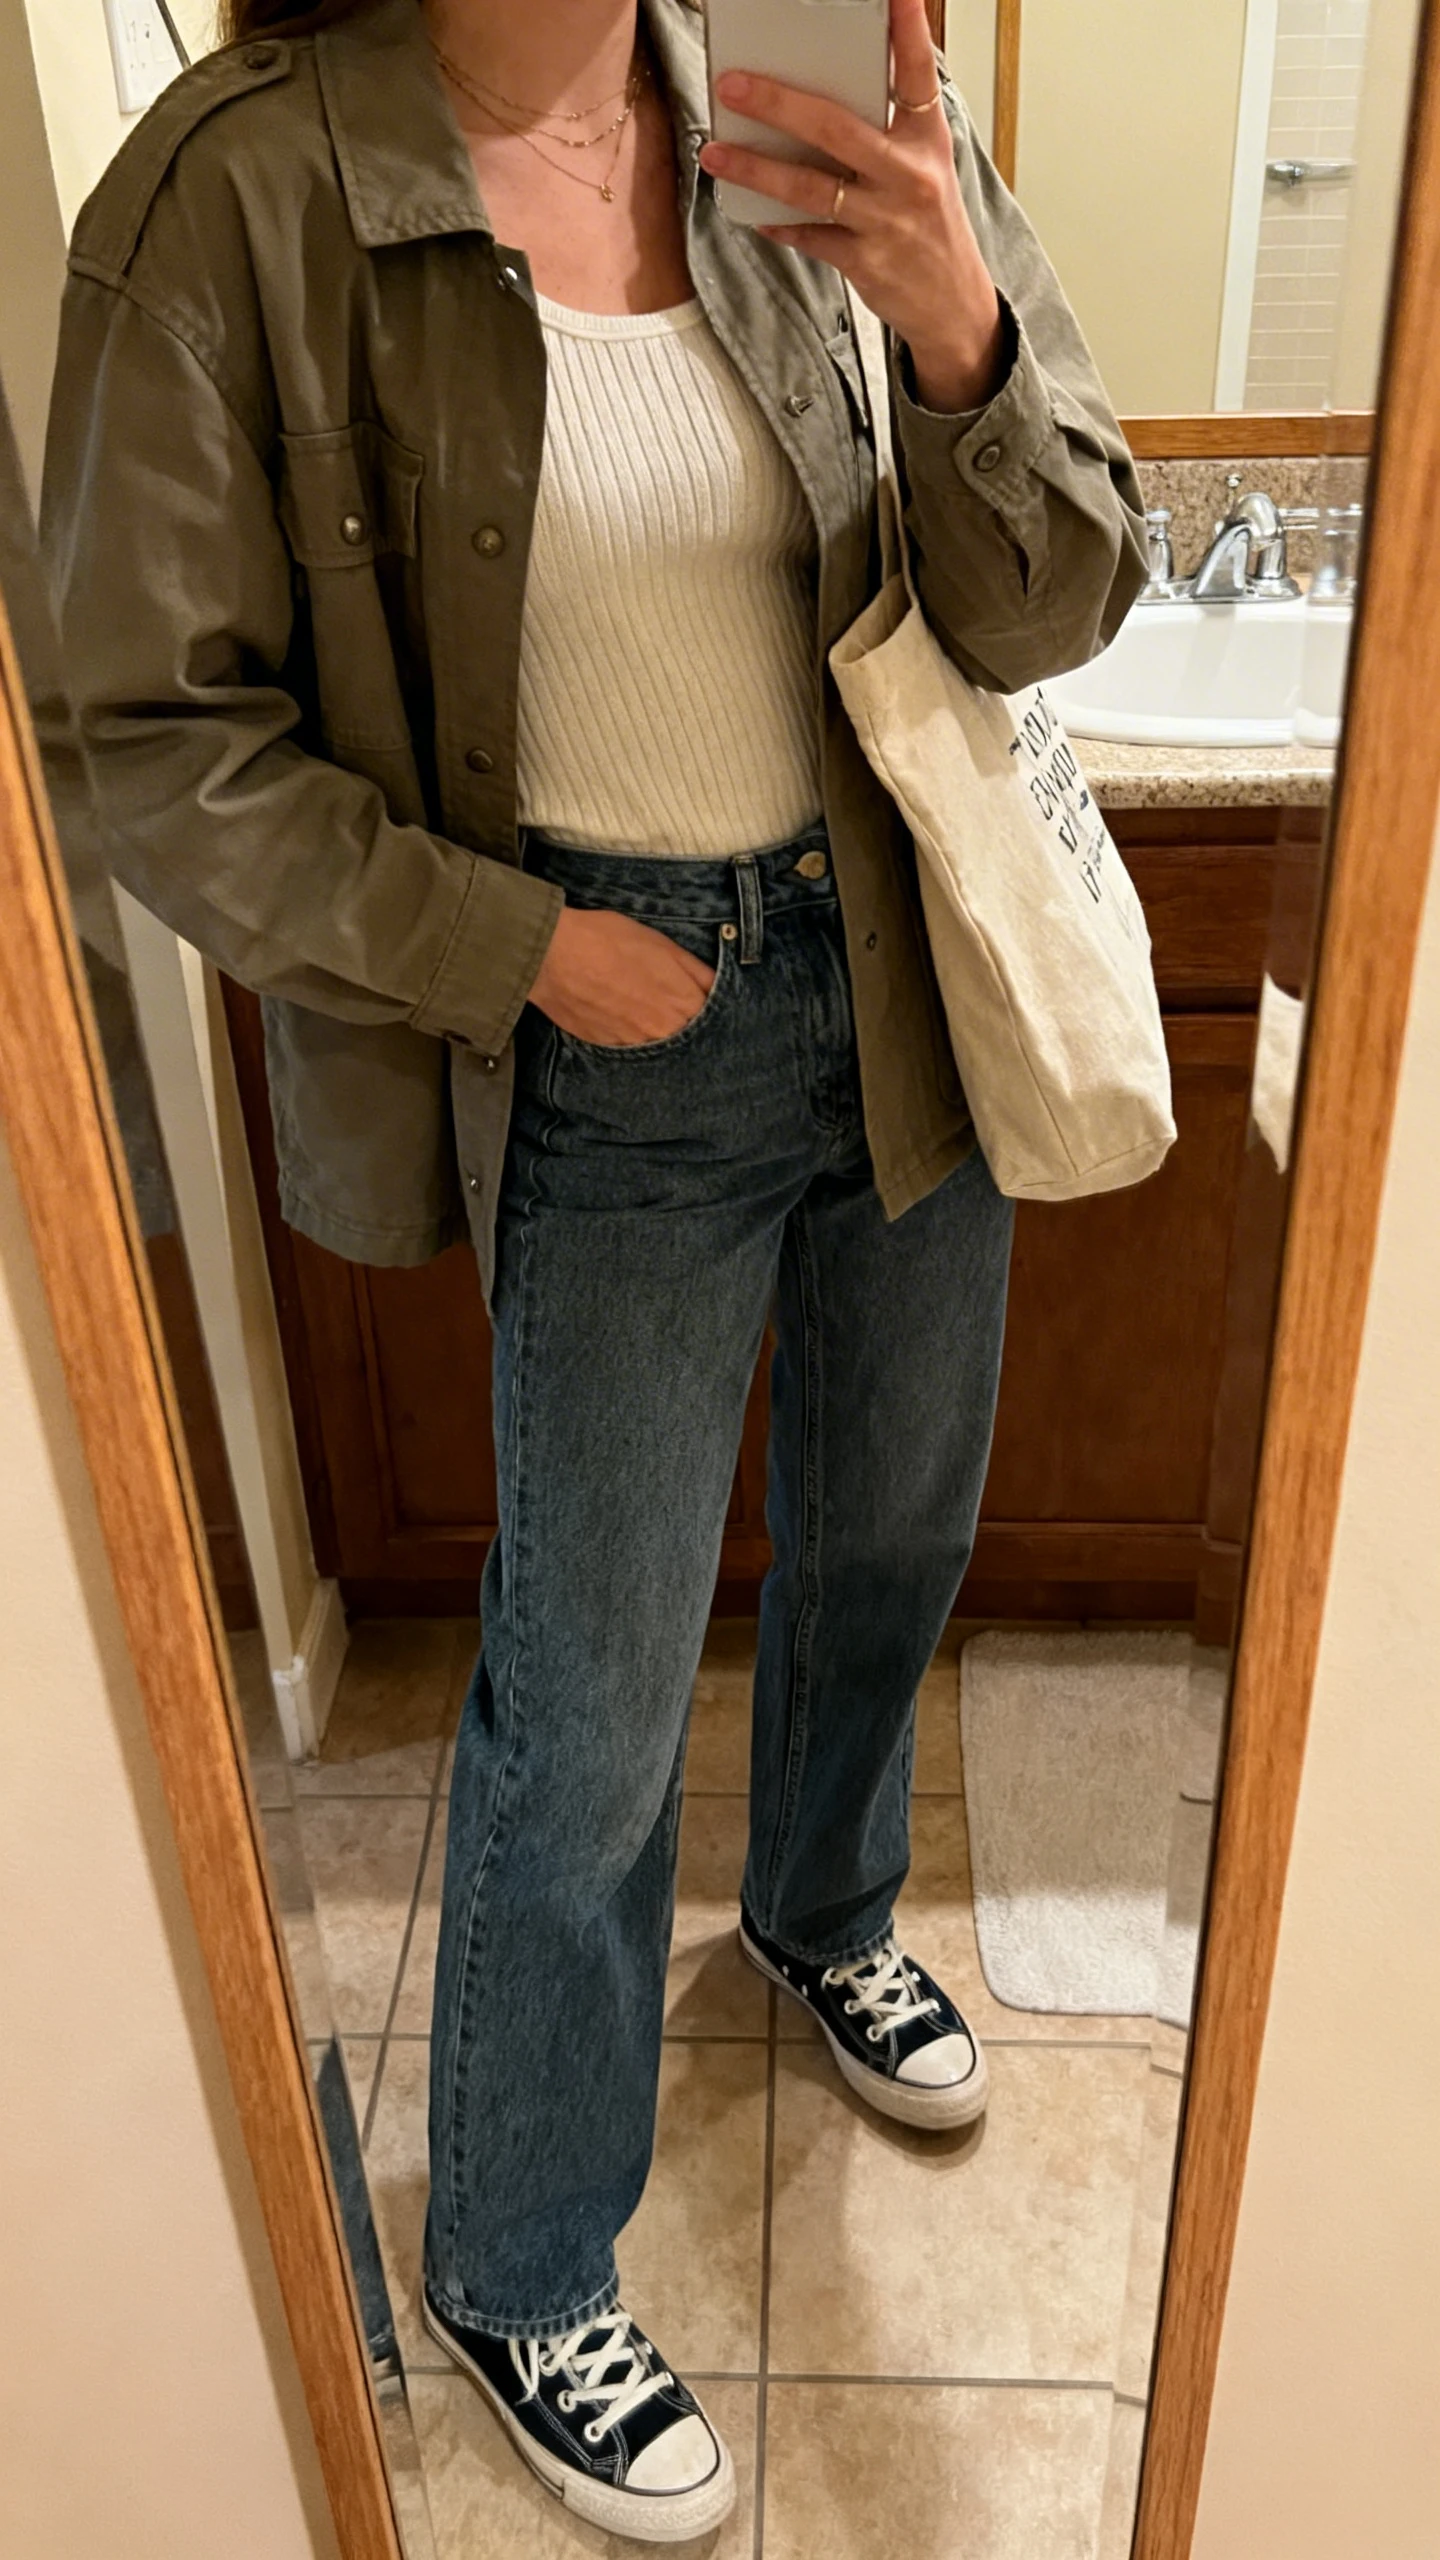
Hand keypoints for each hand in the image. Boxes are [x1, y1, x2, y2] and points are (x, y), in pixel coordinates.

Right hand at [529, 905, 716, 1045]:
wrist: (553, 956)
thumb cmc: (609, 941)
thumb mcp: (663, 945)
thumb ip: (696, 971)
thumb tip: (718, 989)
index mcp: (683, 1004)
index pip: (712, 1020)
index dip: (710, 1012)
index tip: (705, 1005)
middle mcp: (662, 1031)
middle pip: (687, 1038)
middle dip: (687, 1026)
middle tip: (672, 1006)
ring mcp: (633, 1044)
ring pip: (658, 1046)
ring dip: (658, 1033)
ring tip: (644, 1010)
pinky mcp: (606, 1047)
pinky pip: (629, 1048)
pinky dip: (631, 1036)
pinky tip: (622, 1017)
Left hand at [700, 0, 1004, 414]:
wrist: (952, 303)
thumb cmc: (929, 224)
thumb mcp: (923, 166)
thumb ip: (885, 128)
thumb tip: (818, 95)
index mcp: (927, 139)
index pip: (918, 73)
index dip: (906, 30)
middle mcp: (909, 174)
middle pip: (836, 127)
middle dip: (778, 103)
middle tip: (732, 83)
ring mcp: (886, 220)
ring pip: (809, 186)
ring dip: (755, 168)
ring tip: (715, 153)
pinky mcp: (866, 261)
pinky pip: (809, 235)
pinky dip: (778, 223)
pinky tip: (752, 211)